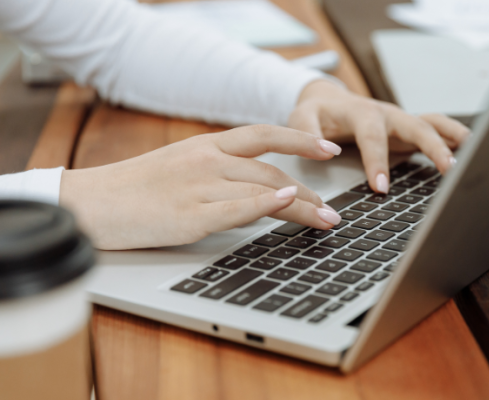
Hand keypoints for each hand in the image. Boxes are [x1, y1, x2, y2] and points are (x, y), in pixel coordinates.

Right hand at [59, 125, 342, 249]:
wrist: (92, 203)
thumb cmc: (136, 187)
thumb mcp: (180, 165)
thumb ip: (217, 169)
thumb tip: (256, 184)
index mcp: (205, 146)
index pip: (263, 135)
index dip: (300, 140)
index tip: (327, 149)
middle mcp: (207, 160)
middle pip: (272, 170)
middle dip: (309, 191)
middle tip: (332, 208)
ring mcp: (199, 187)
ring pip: (263, 190)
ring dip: (302, 206)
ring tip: (326, 219)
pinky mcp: (190, 216)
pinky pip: (237, 207)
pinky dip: (266, 203)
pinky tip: (290, 202)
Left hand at [289, 80, 469, 192]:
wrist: (329, 101)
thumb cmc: (317, 112)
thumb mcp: (301, 118)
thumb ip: (307, 132)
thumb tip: (326, 151)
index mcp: (360, 113)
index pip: (372, 137)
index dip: (377, 161)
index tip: (381, 188)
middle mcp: (386, 114)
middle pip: (415, 126)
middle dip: (433, 146)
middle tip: (447, 169)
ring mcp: (400, 120)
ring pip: (431, 123)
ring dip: (451, 137)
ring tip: (473, 153)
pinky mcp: (407, 129)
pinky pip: (434, 128)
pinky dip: (452, 137)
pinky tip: (469, 150)